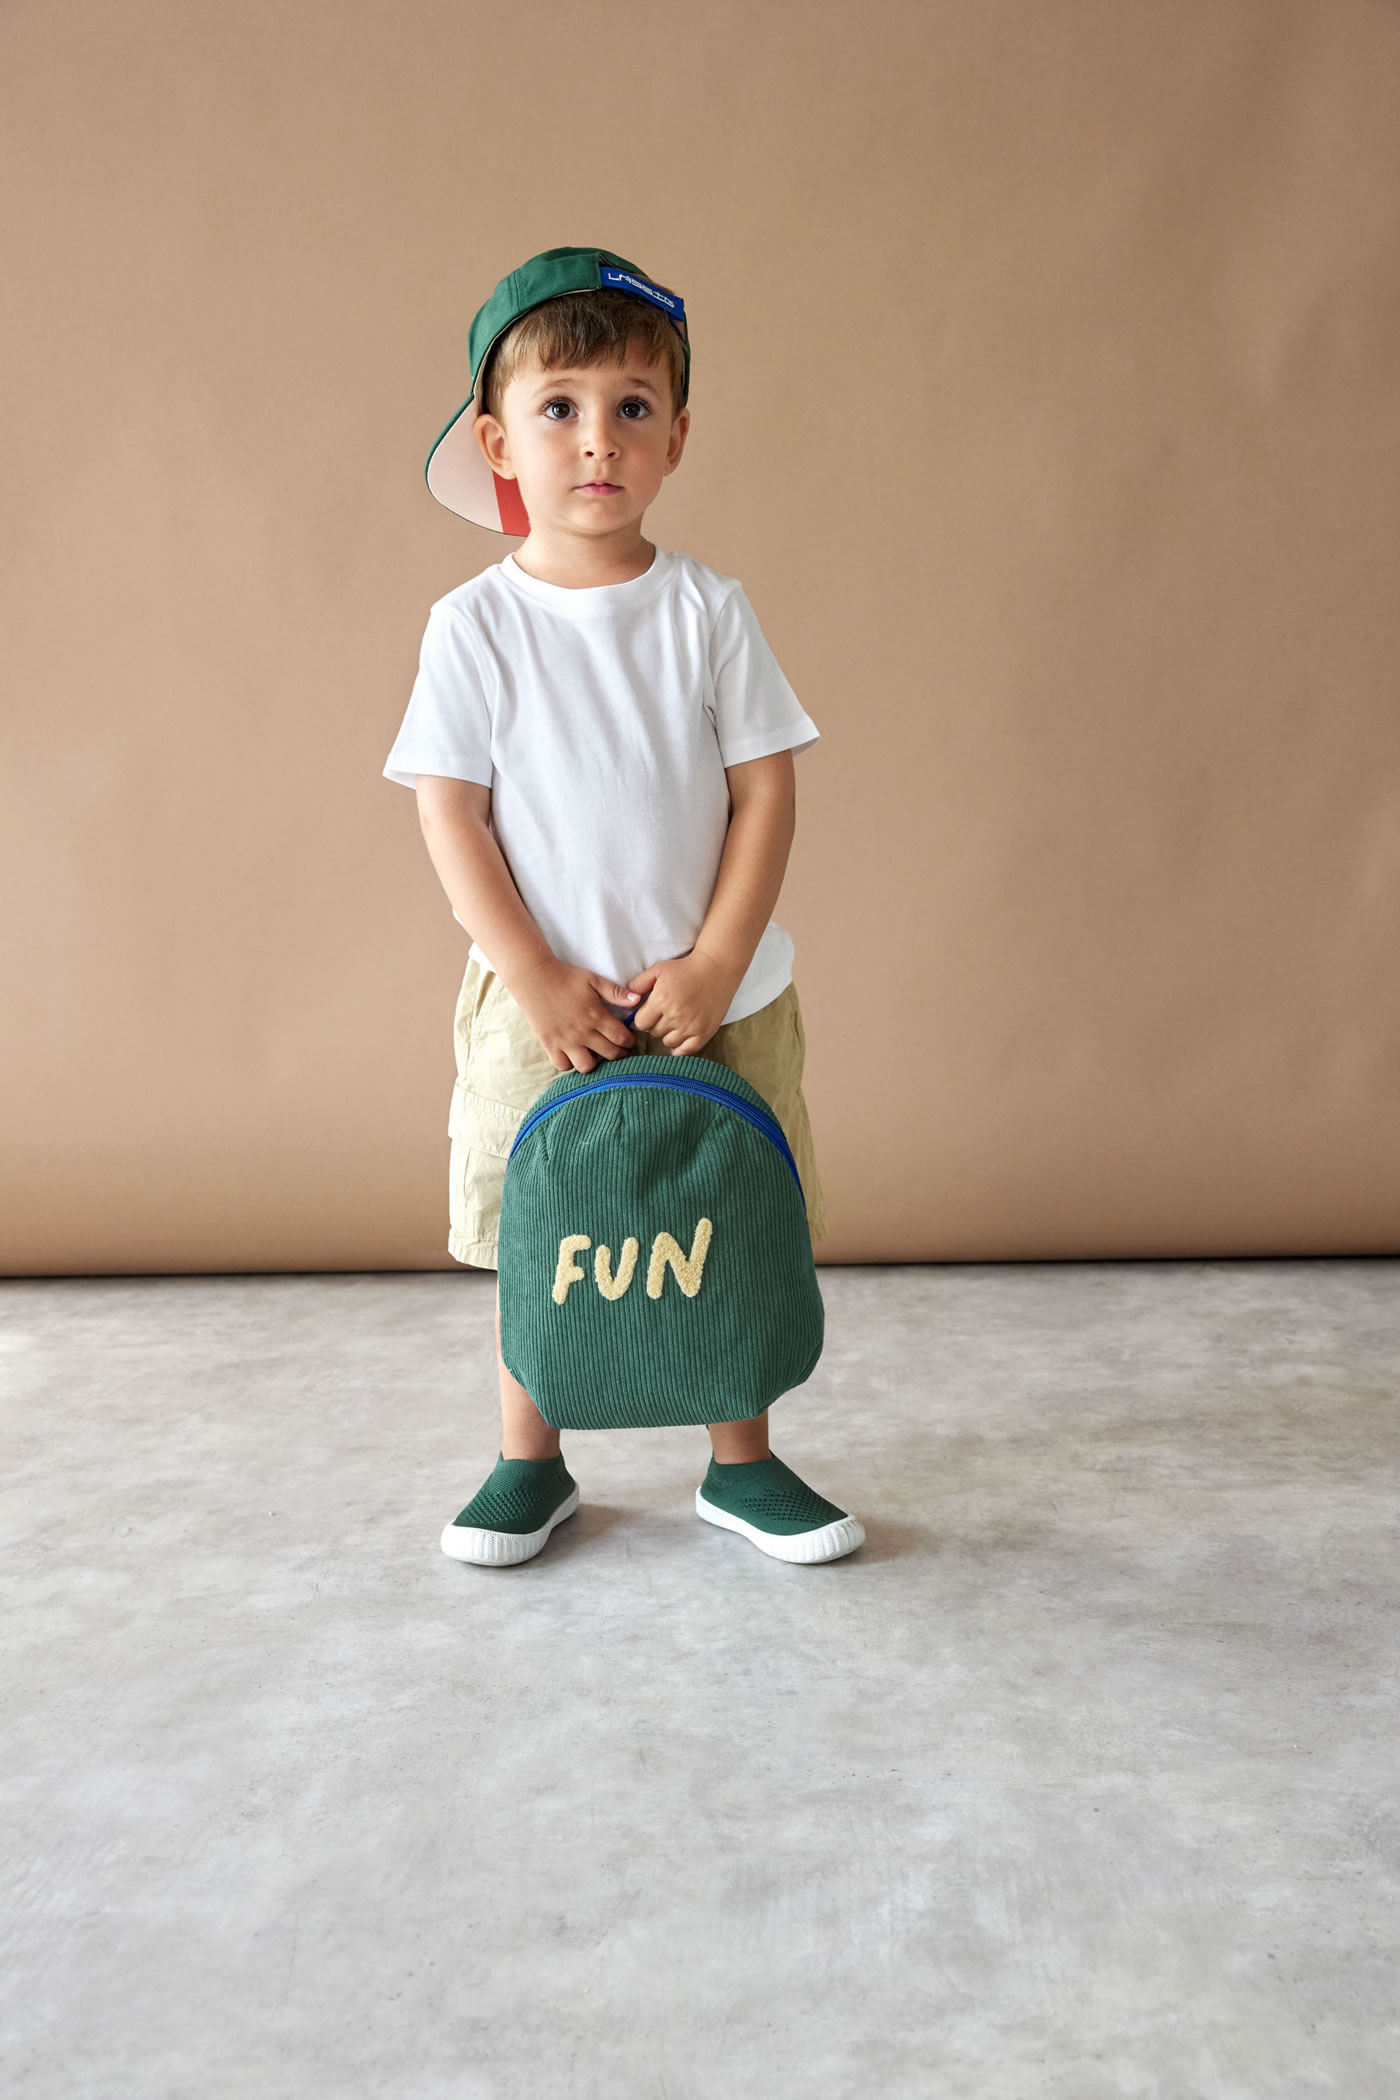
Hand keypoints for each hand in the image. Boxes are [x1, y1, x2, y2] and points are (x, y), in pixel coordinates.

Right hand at [511, 957, 642, 1073]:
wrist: (534, 978)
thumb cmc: (566, 977)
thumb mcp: (593, 980)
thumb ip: (616, 992)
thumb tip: (638, 1000)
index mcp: (596, 1016)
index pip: (621, 1038)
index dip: (629, 1041)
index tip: (628, 1040)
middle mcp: (582, 1032)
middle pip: (609, 1054)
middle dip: (619, 1054)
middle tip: (618, 1050)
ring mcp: (565, 1041)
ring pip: (587, 1066)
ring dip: (595, 1062)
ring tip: (595, 1053)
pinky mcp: (549, 1045)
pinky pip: (563, 1066)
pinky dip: (570, 1063)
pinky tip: (573, 1054)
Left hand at [627, 947, 741, 1055]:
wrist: (716, 968)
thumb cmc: (686, 968)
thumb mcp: (658, 970)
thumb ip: (639, 984)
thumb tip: (627, 999)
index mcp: (661, 1000)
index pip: (641, 1023)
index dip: (644, 1017)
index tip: (651, 1011)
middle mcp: (675, 1016)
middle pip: (654, 1033)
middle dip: (656, 1024)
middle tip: (666, 1013)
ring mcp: (691, 1026)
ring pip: (668, 1042)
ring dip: (668, 1034)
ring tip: (675, 1022)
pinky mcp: (704, 1033)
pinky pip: (686, 1051)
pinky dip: (680, 1048)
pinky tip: (680, 1039)